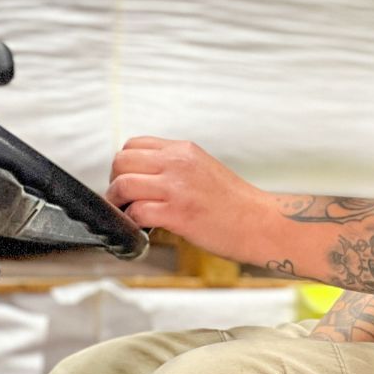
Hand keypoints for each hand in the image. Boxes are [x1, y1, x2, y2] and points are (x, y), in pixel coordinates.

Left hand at [105, 136, 271, 263]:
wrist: (259, 221)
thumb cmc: (234, 202)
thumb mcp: (203, 168)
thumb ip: (174, 166)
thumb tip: (144, 176)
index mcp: (184, 149)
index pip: (134, 144)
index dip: (124, 164)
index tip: (127, 180)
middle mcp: (178, 163)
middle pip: (122, 161)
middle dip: (114, 182)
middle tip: (122, 200)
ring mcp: (176, 188)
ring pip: (123, 185)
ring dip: (116, 203)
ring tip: (126, 215)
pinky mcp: (177, 214)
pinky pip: (136, 213)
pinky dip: (130, 224)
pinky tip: (141, 230)